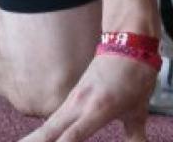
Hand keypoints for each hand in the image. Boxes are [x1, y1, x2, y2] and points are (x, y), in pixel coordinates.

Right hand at [18, 54, 155, 141]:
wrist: (128, 41)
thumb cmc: (136, 74)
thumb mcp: (139, 109)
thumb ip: (136, 136)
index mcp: (98, 108)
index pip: (71, 136)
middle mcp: (79, 104)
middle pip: (48, 131)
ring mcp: (72, 100)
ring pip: (47, 126)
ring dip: (33, 139)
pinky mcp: (71, 98)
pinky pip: (53, 120)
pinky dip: (42, 133)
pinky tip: (34, 141)